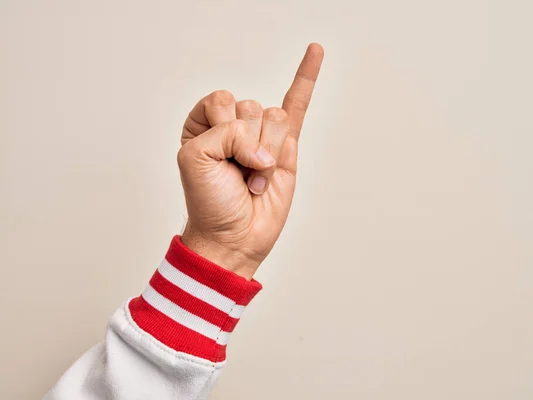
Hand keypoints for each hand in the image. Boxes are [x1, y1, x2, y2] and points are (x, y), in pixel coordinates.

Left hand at [177, 43, 323, 278]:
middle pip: (251, 107)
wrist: (232, 236)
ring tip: (256, 179)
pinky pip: (299, 105)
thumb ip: (226, 132)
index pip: (221, 100)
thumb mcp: (194, 159)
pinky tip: (315, 52)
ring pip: (276, 119)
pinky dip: (307, 77)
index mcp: (205, 123)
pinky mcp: (287, 148)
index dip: (221, 128)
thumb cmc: (209, 201)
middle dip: (245, 145)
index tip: (213, 157)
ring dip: (267, 155)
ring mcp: (263, 136)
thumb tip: (269, 146)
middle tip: (237, 173)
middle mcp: (235, 125)